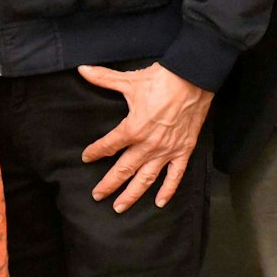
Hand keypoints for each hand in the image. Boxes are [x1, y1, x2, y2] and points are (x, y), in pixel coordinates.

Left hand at [77, 63, 214, 211]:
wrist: (193, 78)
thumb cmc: (161, 79)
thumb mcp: (129, 80)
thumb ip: (104, 78)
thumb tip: (82, 69)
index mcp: (132, 129)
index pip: (108, 146)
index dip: (95, 152)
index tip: (87, 157)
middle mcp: (148, 145)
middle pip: (123, 170)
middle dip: (108, 184)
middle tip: (97, 195)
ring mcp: (166, 151)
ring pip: (145, 179)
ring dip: (132, 195)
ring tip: (119, 207)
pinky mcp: (183, 151)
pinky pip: (175, 176)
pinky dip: (167, 191)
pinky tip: (159, 202)